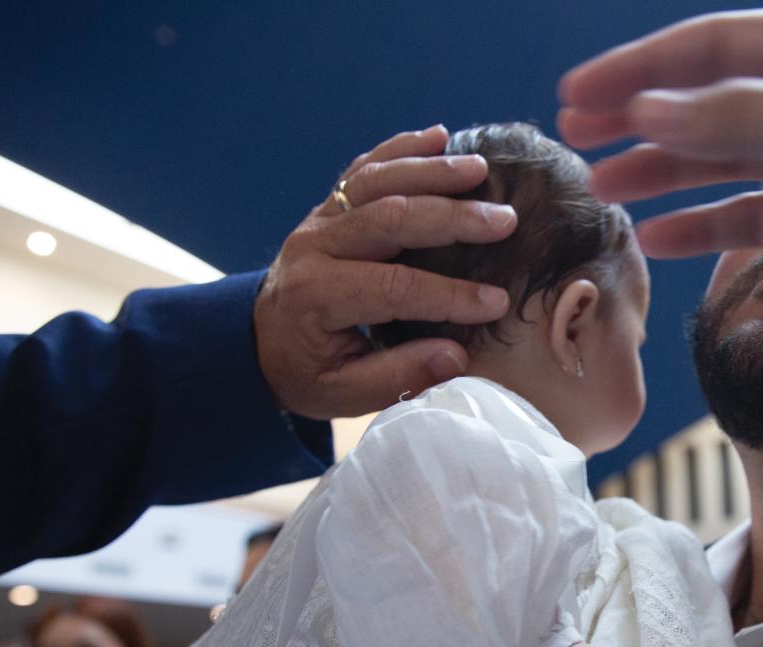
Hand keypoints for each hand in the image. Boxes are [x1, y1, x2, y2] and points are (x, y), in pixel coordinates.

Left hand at [254, 125, 518, 418]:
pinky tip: (439, 137)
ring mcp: (320, 218)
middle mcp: (315, 246)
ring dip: (431, 171)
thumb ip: (397, 377)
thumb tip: (456, 357)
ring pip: (377, 181)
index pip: (393, 287)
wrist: (258, 341)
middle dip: (451, 217)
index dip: (449, 294)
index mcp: (317, 296)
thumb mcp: (342, 394)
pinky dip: (401, 148)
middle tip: (504, 220)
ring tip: (480, 169)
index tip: (497, 302)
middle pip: (389, 218)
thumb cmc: (305, 371)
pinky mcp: (329, 205)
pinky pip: (365, 168)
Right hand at [558, 10, 762, 371]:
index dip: (644, 68)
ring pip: (726, 158)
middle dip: (642, 115)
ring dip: (663, 172)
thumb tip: (652, 109)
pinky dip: (705, 226)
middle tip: (574, 137)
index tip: (579, 96)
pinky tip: (659, 238)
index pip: (718, 46)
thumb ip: (754, 116)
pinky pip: (752, 215)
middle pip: (712, 96)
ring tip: (602, 190)